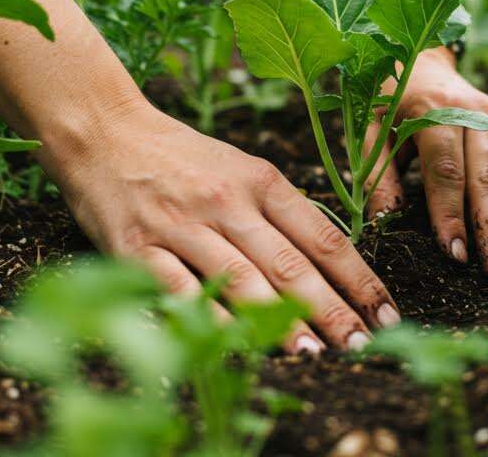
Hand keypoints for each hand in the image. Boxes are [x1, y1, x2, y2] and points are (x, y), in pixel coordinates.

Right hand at [48, 101, 398, 352]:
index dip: (358, 278)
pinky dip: (210, 321)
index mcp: (259, 180)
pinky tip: (238, 348)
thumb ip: (280, 210)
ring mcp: (180, 225)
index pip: (322, 236)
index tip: (384, 311)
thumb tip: (332, 264)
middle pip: (288, 264)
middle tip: (362, 345)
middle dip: (331, 309)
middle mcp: (225, 201)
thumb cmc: (180, 158)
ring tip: (313, 355)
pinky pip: (180, 291)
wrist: (103, 131)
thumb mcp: (240, 169)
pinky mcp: (136, 248)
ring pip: (240, 280)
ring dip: (279, 322)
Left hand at [365, 48, 487, 276]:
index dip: (451, 214)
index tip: (456, 255)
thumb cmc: (388, 99)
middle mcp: (474, 115)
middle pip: (487, 179)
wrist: (420, 57)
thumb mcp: (370, 128)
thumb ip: (377, 174)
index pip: (445, 170)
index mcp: (434, 110)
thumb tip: (383, 224)